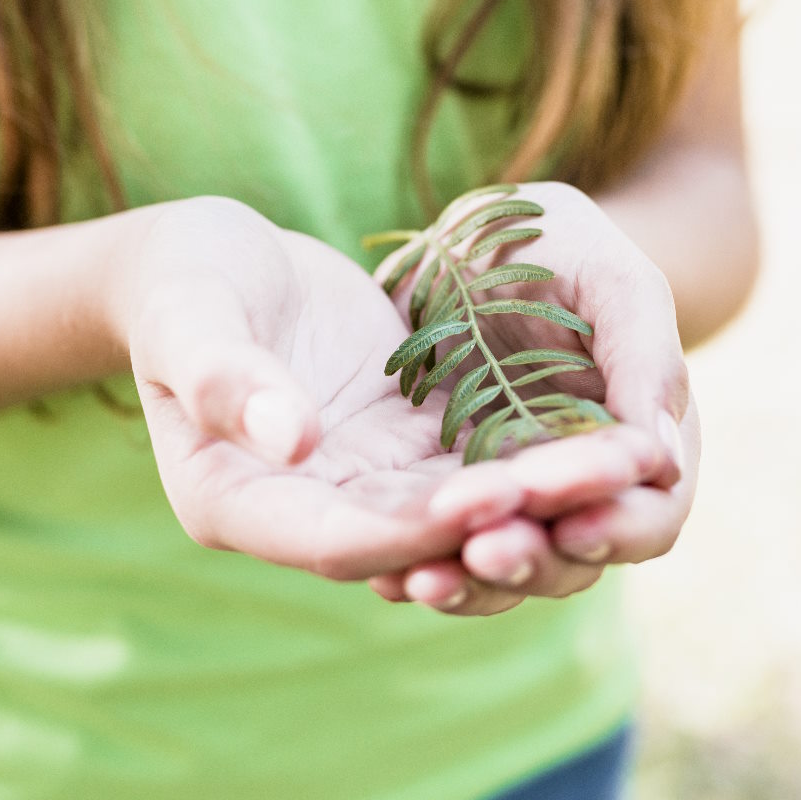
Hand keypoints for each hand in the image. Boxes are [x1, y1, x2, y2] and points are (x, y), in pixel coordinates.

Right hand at [123, 197, 664, 581]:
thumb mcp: (190, 314)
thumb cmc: (181, 279)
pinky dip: (533, 461)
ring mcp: (357, 486)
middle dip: (503, 523)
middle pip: (414, 543)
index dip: (416, 530)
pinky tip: (604, 440)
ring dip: (535, 502)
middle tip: (589, 494)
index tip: (489, 503)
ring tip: (619, 472)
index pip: (337, 541)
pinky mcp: (401, 449)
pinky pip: (475, 468)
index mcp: (233, 503)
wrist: (205, 256)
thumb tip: (289, 439)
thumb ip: (224, 377)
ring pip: (458, 515)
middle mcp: (304, 513)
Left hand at [367, 182, 699, 614]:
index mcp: (642, 440)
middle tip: (488, 551)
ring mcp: (513, 498)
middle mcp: (583, 486)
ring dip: (474, 583)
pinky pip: (441, 551)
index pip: (650, 511)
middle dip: (537, 560)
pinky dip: (419, 565)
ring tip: (424, 580)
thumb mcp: (609, 278)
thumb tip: (664, 462)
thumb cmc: (556, 244)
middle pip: (579, 558)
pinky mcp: (447, 498)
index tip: (569, 517)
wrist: (465, 238)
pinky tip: (382, 574)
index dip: (619, 524)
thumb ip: (644, 358)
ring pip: (509, 569)